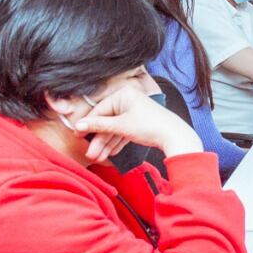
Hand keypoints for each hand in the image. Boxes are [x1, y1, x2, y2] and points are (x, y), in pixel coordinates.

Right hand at [74, 86, 202, 160]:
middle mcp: (129, 100)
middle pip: (108, 121)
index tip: (77, 135)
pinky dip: (118, 142)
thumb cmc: (149, 126)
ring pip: (116, 129)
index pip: (100, 109)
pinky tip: (110, 154)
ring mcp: (135, 112)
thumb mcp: (120, 126)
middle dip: (99, 140)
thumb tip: (78, 126)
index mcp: (124, 94)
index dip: (88, 124)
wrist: (175, 136)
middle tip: (91, 153)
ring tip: (98, 158)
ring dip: (107, 144)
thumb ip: (99, 125)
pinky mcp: (140, 123)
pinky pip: (125, 132)